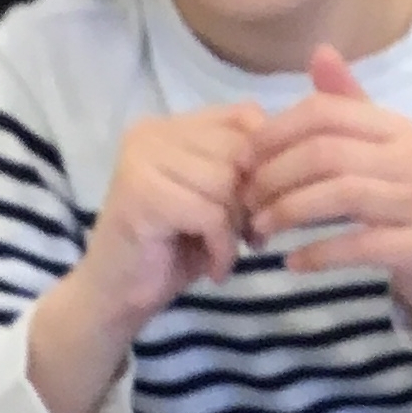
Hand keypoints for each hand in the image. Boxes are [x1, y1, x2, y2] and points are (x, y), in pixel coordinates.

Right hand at [69, 102, 266, 340]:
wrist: (118, 296)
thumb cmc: (173, 248)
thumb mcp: (218, 197)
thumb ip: (242, 167)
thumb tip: (292, 156)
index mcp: (170, 124)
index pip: (244, 116)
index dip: (266, 163)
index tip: (259, 206)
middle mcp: (151, 132)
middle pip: (239, 151)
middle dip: (253, 201)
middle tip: (245, 237)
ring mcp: (141, 160)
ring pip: (227, 183)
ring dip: (236, 228)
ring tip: (222, 251)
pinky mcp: (141, 194)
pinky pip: (211, 215)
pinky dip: (222, 249)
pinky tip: (213, 268)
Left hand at [242, 47, 411, 333]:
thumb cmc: (404, 189)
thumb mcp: (381, 142)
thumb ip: (346, 104)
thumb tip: (319, 51)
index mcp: (393, 127)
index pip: (325, 113)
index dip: (275, 132)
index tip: (242, 158)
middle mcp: (408, 157)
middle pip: (326, 153)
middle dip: (274, 175)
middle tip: (245, 199)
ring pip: (341, 195)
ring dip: (289, 212)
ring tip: (259, 228)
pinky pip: (359, 245)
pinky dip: (319, 254)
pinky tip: (292, 263)